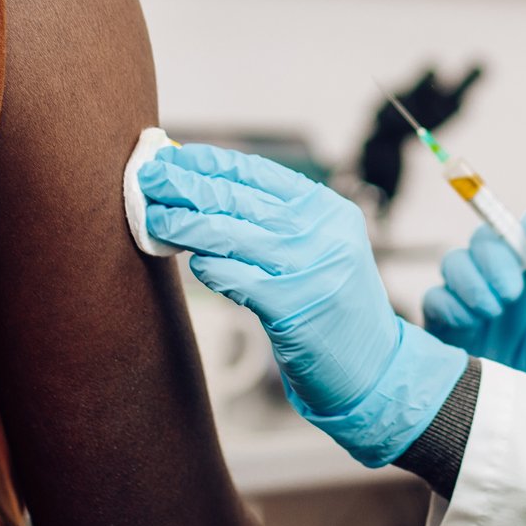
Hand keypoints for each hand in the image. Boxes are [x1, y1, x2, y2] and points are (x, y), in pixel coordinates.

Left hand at [140, 144, 466, 466]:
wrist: (375, 368)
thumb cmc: (334, 308)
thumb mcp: (321, 249)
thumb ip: (276, 222)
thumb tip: (206, 193)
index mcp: (327, 210)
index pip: (258, 172)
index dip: (210, 162)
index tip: (173, 158)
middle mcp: (322, 232)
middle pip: (238, 198)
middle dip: (186, 185)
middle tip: (150, 178)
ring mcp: (309, 269)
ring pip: (229, 234)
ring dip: (184, 223)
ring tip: (154, 217)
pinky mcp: (293, 308)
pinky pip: (236, 279)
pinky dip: (209, 268)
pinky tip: (191, 262)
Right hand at [425, 209, 525, 397]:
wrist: (521, 410)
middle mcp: (503, 272)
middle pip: (490, 237)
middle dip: (496, 258)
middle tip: (510, 293)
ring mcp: (471, 292)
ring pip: (456, 260)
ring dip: (471, 280)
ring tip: (491, 311)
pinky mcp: (445, 318)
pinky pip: (435, 296)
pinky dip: (450, 305)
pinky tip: (467, 324)